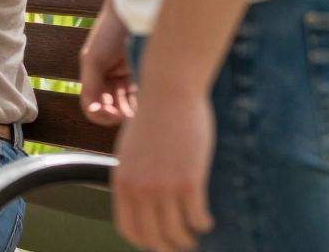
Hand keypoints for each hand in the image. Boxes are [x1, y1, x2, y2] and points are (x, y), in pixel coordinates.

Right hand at [78, 11, 136, 126]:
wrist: (134, 11)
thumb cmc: (109, 33)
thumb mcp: (94, 60)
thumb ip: (90, 85)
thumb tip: (92, 111)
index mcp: (93, 76)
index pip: (93, 106)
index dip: (101, 115)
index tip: (115, 115)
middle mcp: (108, 78)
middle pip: (110, 108)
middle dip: (118, 115)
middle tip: (130, 116)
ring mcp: (126, 77)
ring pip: (127, 105)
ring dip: (132, 112)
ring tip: (141, 113)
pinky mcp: (143, 74)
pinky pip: (141, 96)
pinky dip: (144, 103)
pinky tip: (150, 104)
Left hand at [111, 87, 214, 251]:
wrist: (168, 93)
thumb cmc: (153, 118)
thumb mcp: (131, 150)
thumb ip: (134, 176)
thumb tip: (143, 199)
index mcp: (122, 181)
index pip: (129, 229)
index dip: (145, 241)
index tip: (158, 242)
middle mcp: (139, 189)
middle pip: (154, 238)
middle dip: (169, 246)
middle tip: (182, 244)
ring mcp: (163, 187)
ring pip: (177, 233)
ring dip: (188, 239)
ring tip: (195, 234)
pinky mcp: (188, 182)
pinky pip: (197, 218)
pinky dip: (203, 223)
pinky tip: (206, 219)